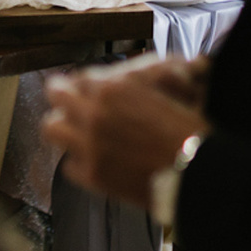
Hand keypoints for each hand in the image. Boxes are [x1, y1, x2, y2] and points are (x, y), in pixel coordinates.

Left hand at [42, 61, 209, 209]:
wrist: (198, 172)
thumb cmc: (189, 130)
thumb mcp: (166, 88)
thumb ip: (136, 80)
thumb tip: (127, 75)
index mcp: (111, 88)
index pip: (79, 76)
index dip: (82, 83)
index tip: (85, 88)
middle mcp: (93, 113)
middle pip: (55, 94)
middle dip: (63, 96)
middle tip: (69, 102)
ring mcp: (89, 145)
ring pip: (52, 128)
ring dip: (63, 127)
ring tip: (73, 131)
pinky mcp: (92, 175)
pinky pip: (68, 166)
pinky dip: (78, 163)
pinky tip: (91, 162)